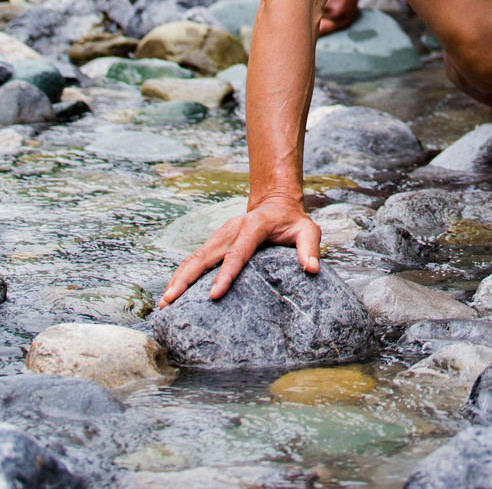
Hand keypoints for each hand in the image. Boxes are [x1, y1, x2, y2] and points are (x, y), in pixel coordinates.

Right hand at [158, 195, 320, 306]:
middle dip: (187, 278)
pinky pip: (194, 258)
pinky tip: (171, 292)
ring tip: (164, 302)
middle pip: (205, 254)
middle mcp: (232, 229)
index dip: (226, 273)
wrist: (276, 203)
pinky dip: (181, 274)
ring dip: (178, 278)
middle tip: (171, 301)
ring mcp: (220, 234)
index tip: (214, 295)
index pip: (238, 252)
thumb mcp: (308, 230)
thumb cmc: (292, 222)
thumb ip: (310, 247)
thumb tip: (312, 269)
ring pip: (194, 256)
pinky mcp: (215, 241)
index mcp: (254, 226)